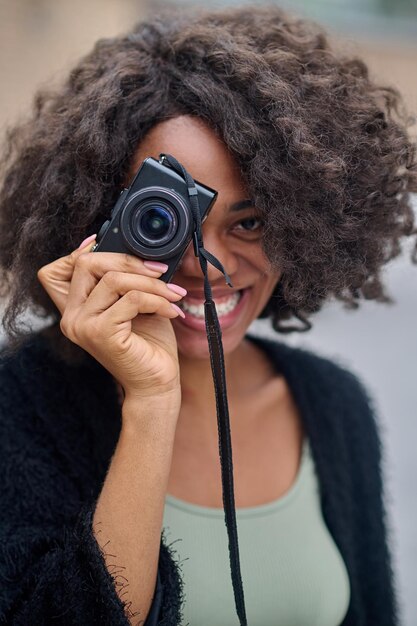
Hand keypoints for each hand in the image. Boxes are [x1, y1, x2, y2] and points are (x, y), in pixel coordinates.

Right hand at [37, 236, 185, 402]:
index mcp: (73, 309)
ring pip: (113, 280)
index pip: (58, 269)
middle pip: (86, 263)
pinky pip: (131, 299)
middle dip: (128, 260)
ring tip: (173, 295)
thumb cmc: (148, 344)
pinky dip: (157, 299)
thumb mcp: (134, 303)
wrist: (157, 383)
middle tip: (160, 272)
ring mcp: (82, 326)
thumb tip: (135, 249)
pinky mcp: (101, 333)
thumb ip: (124, 280)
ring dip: (151, 283)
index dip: (82, 250)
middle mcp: (71, 318)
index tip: (116, 246)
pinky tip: (172, 310)